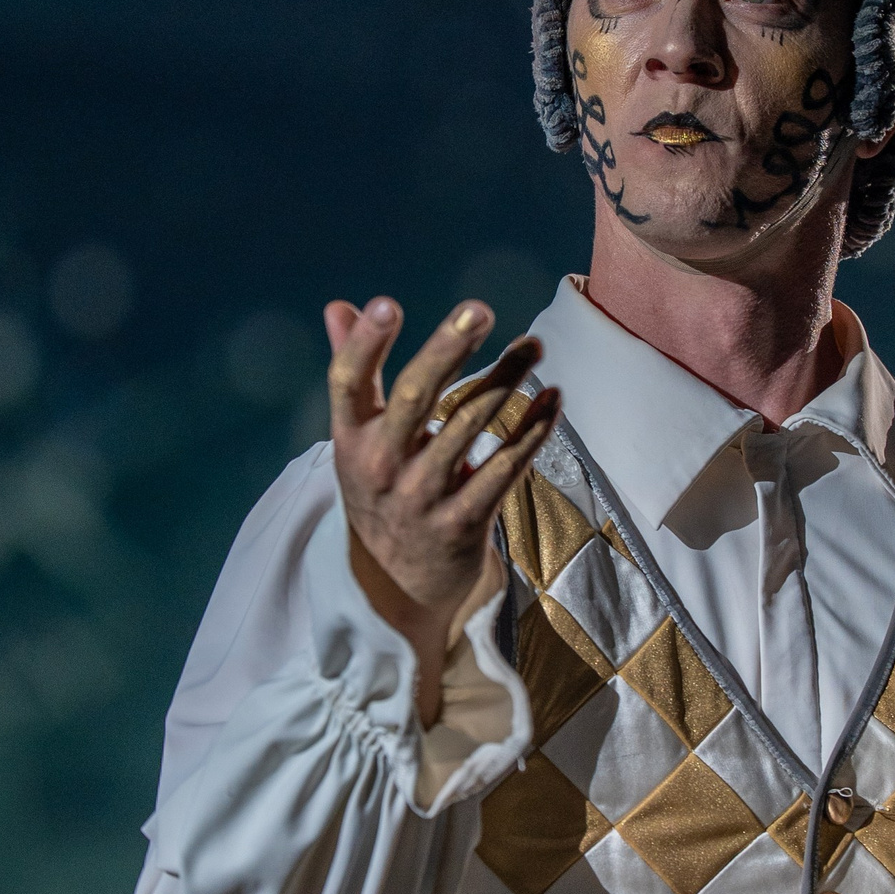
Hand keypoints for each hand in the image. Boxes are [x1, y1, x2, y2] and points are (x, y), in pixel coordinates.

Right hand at [323, 295, 557, 724]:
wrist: (395, 589)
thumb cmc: (381, 493)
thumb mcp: (358, 441)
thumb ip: (356, 372)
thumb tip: (340, 306)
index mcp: (351, 440)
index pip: (347, 383)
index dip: (365, 345)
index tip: (388, 304)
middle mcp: (381, 466)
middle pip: (413, 397)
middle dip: (446, 351)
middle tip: (478, 310)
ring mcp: (422, 497)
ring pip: (468, 427)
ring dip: (505, 380)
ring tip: (534, 347)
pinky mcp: (463, 523)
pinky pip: (504, 469)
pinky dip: (532, 432)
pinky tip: (554, 400)